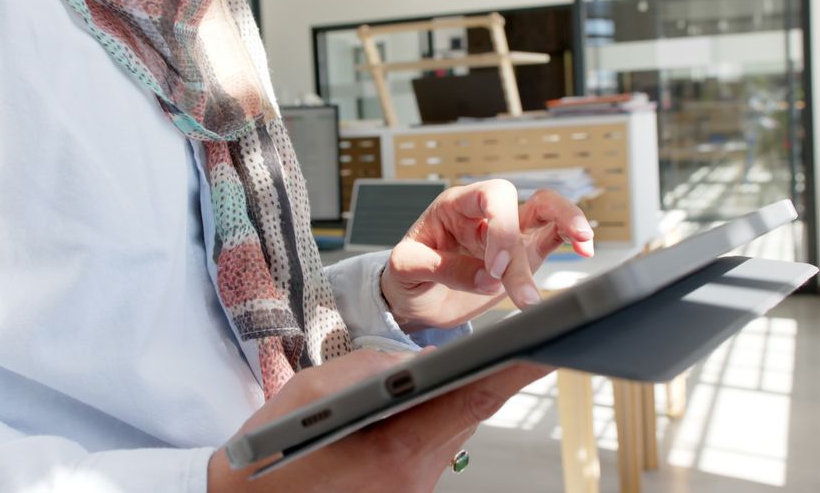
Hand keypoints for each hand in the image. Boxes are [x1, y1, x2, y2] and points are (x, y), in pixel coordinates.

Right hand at [209, 348, 550, 491]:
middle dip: (486, 377)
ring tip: (462, 366)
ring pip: (451, 433)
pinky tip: (417, 403)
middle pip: (467, 416)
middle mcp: (414, 479)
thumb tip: (415, 360)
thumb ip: (371, 366)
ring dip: (453, 399)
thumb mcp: (311, 391)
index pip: (471, 402)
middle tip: (519, 340)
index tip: (547, 343)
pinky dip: (430, 421)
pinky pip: (431, 449)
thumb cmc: (271, 453)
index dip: (514, 370)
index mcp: (394, 450)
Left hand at [381, 180, 593, 330]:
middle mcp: (484, 214)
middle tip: (513, 287)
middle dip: (519, 247)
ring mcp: (507, 233)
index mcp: (454, 205)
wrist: (414, 299)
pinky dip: (572, 239)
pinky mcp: (522, 254)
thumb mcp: (407, 269)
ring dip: (568, 224)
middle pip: (518, 207)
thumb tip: (488, 277)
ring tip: (584, 245)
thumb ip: (444, 269)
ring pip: (547, 211)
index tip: (493, 269)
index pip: (488, 195)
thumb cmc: (406, 275)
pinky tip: (585, 250)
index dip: (499, 227)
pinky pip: (553, 236)